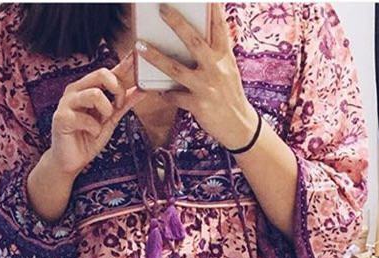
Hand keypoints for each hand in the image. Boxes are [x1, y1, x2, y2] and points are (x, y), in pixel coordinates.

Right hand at [48, 53, 145, 176]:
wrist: (71, 161)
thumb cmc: (87, 138)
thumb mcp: (111, 120)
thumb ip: (124, 104)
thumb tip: (141, 90)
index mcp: (88, 88)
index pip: (109, 72)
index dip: (124, 65)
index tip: (137, 58)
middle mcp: (77, 90)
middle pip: (101, 74)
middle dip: (117, 89)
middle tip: (119, 105)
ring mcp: (67, 102)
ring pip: (95, 93)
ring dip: (106, 110)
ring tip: (102, 121)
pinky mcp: (62, 117)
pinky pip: (86, 117)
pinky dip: (94, 129)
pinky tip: (91, 133)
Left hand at [135, 3, 258, 149]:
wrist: (238, 126)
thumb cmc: (230, 95)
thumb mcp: (229, 70)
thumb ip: (216, 53)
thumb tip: (203, 35)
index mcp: (225, 56)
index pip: (219, 26)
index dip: (212, 7)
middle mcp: (216, 68)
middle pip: (194, 41)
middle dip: (177, 23)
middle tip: (161, 8)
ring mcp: (206, 86)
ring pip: (176, 69)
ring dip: (155, 56)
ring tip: (139, 45)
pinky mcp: (198, 104)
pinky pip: (174, 96)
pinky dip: (164, 94)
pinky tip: (156, 90)